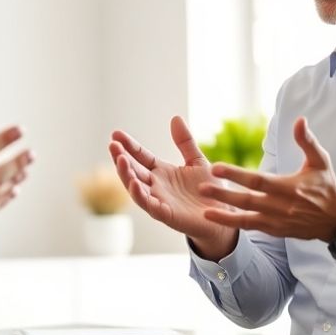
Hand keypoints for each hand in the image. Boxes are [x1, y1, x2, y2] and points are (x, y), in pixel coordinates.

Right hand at [110, 116, 236, 258]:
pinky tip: (135, 184)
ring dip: (126, 175)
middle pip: (133, 171)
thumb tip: (175, 117)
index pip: (140, 156)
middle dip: (121, 158)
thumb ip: (185, 142)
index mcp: (161, 172)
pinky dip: (141, 196)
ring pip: (136, 188)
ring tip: (120, 160)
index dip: (129, 145)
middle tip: (112, 145)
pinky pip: (150, 205)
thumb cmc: (209, 191)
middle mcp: (156, 186)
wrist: (223, 217)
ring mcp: (159, 200)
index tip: (115, 134)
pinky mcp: (166, 214)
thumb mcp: (197, 161)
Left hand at [198, 116, 335, 241]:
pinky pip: (252, 228)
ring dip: (225, 214)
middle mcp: (281, 206)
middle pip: (247, 200)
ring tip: (204, 210)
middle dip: (223, 194)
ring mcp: (277, 221)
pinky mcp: (276, 230)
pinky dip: (235, 224)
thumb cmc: (328, 187)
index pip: (257, 180)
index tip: (216, 167)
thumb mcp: (321, 161)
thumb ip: (307, 141)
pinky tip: (218, 219)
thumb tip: (299, 120)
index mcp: (288, 187)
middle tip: (201, 188)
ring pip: (247, 218)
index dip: (235, 174)